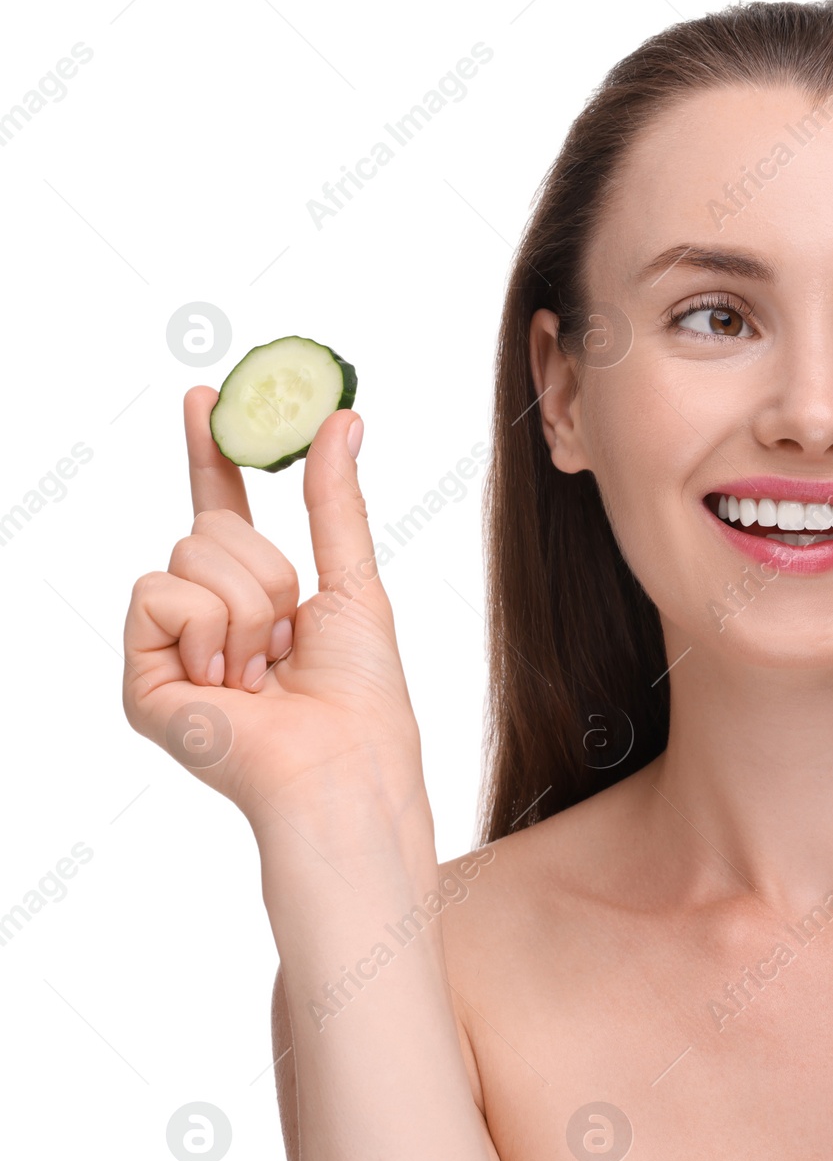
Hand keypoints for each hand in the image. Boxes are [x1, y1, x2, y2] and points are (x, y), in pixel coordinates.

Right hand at [121, 388, 426, 828]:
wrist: (343, 763)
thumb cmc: (362, 693)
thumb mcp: (353, 579)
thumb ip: (334, 499)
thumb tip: (342, 418)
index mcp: (258, 594)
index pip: (223, 508)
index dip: (212, 453)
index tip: (205, 397)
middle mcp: (207, 618)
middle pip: (209, 529)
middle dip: (266, 572)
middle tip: (288, 639)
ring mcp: (170, 649)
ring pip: (187, 554)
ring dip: (247, 605)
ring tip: (263, 670)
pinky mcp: (142, 680)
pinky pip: (155, 594)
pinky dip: (205, 628)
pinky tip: (225, 682)